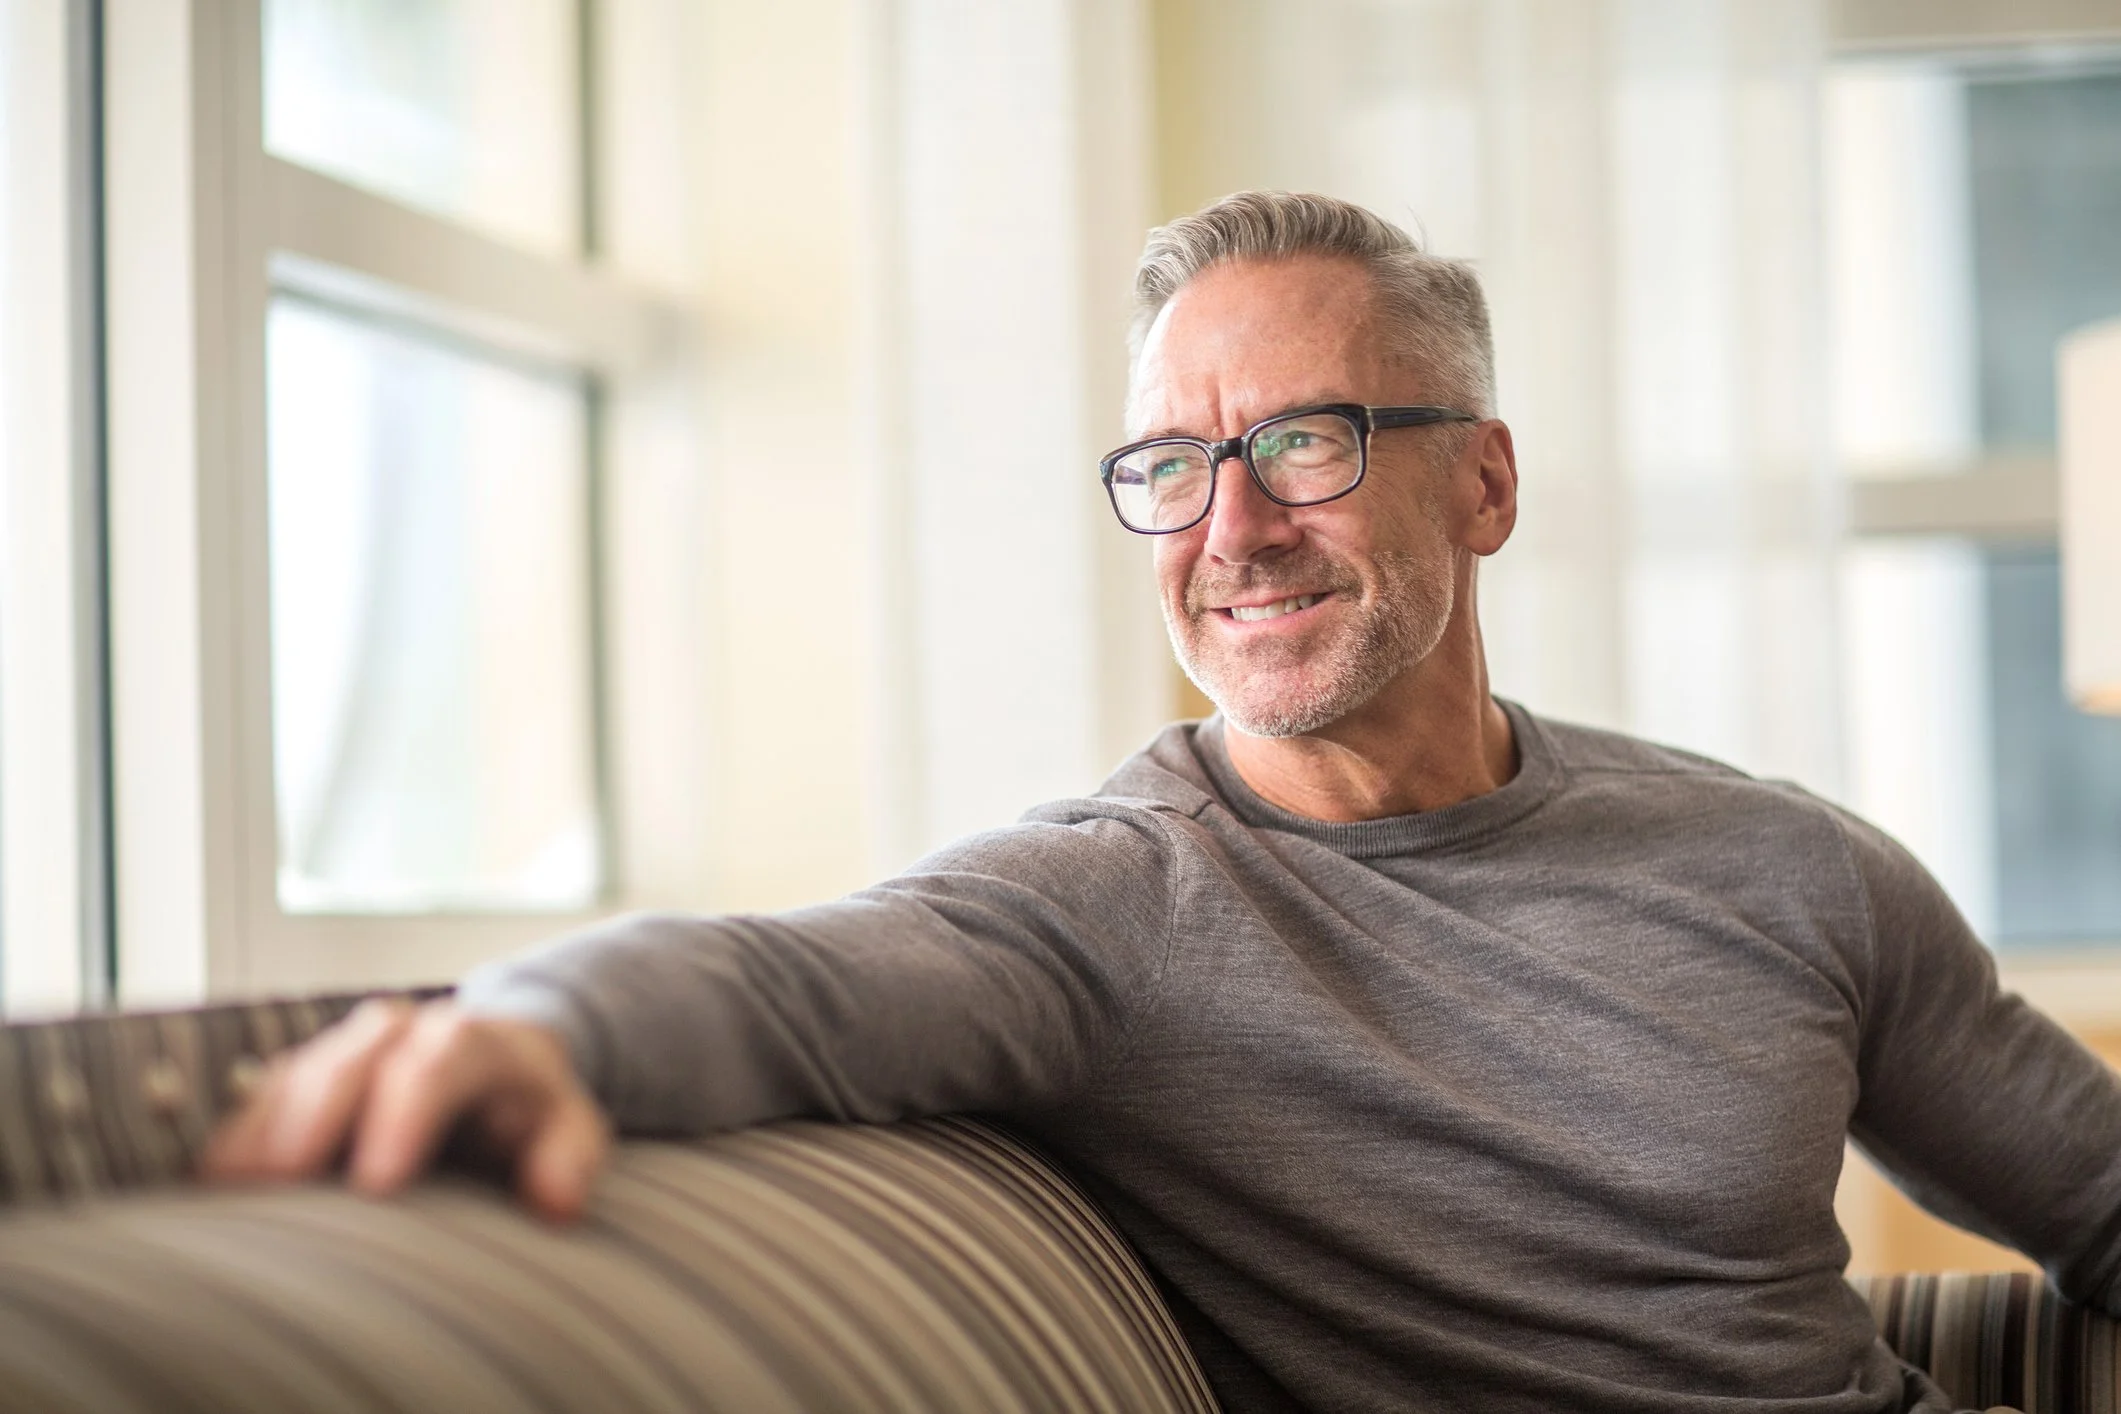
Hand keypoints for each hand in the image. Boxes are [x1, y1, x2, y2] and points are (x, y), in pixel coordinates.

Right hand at [201, 997, 609, 1220]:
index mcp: (471, 1043)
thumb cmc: (530, 1110)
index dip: (405, 1116)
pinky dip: (236, 1139)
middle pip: (352, 1061)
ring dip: (260, 1129)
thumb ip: (570, 1156)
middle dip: (314, 1117)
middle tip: (283, 1182)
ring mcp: (344, 1053)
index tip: (379, 1183)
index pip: (438, 1064)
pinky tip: (210, 1186)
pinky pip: (259, 1099)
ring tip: (227, 1191)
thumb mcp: (571, 1127)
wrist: (495, 1066)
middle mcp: (401, 1034)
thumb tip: (558, 1201)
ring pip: (295, 1075)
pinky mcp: (302, 1080)